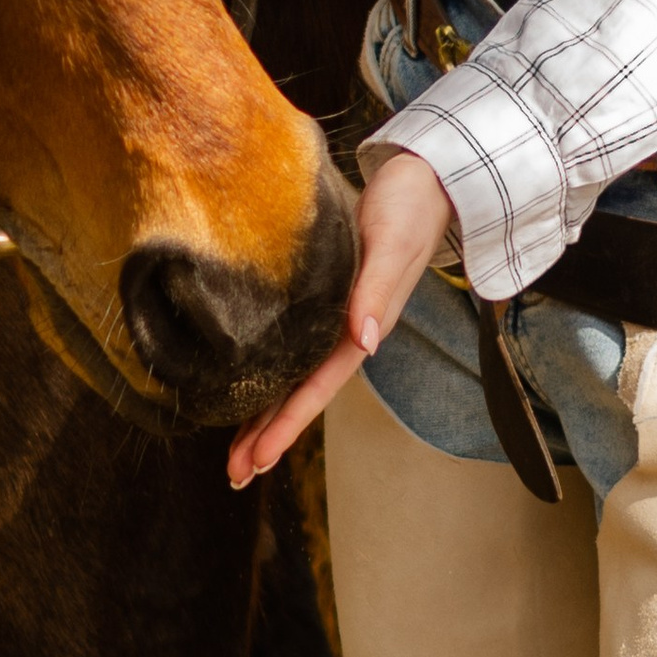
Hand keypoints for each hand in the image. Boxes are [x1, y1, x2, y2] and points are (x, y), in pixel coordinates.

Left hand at [228, 149, 454, 484]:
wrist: (421, 179)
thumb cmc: (409, 208)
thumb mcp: (392, 246)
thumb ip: (377, 292)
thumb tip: (365, 340)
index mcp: (361, 327)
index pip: (317, 388)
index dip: (287, 425)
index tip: (259, 461)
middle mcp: (344, 332)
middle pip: (300, 395)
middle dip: (268, 437)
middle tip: (235, 476)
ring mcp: (332, 320)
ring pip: (292, 378)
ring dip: (264, 416)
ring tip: (236, 456)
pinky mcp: (320, 299)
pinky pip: (288, 347)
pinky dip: (265, 372)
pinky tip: (245, 387)